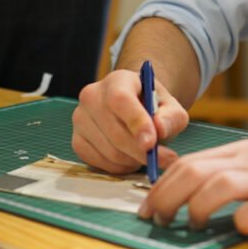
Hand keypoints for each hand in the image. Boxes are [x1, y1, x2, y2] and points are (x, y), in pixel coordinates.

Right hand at [72, 69, 188, 173]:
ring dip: (133, 160)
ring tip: (146, 154)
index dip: (136, 123)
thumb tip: (159, 129)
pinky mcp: (77, 141)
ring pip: (109, 151)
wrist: (134, 110)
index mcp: (117, 80)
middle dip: (141, 151)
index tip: (151, 143)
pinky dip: (120, 167)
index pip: (120, 100)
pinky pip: (99, 163)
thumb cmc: (153, 108)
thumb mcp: (171, 108)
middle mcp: (92, 96)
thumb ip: (171, 117)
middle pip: (115, 132)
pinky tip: (130, 158)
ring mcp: (80, 119)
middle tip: (164, 159)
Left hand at [138, 130, 247, 235]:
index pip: (191, 162)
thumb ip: (236, 168)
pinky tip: (239, 228)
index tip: (147, 206)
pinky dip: (243, 219)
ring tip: (192, 225)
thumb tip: (196, 188)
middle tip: (154, 219)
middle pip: (196, 171)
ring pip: (221, 185)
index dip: (162, 184)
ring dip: (197, 206)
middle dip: (166, 196)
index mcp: (244, 153)